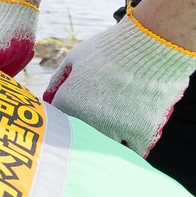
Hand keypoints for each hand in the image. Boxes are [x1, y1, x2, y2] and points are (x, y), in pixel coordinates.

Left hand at [44, 12, 195, 155]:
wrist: (148, 46)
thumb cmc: (110, 49)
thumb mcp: (75, 59)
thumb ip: (58, 81)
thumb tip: (47, 98)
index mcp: (68, 102)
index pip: (58, 122)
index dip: (64, 120)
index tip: (72, 117)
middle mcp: (88, 120)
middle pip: (81, 137)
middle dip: (83, 133)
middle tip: (95, 121)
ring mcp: (115, 128)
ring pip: (105, 145)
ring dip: (106, 140)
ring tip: (112, 128)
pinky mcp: (141, 131)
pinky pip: (133, 149)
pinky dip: (131, 146)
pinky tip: (130, 138)